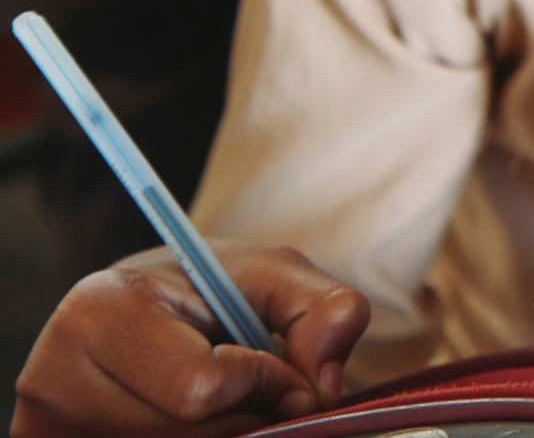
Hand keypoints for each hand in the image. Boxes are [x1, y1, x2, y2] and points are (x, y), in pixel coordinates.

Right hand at [13, 242, 369, 437]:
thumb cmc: (206, 290)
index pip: (201, 388)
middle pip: (185, 437)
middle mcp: (53, 377)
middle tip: (252, 392)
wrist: (134, 312)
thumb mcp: (272, 275)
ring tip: (216, 402)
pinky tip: (186, 421)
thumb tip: (324, 386)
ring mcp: (46, 428)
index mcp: (99, 311)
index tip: (285, 371)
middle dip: (244, 418)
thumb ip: (323, 309)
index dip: (265, 384)